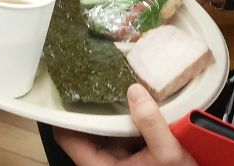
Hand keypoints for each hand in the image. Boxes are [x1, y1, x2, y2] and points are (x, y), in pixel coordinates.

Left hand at [56, 84, 198, 165]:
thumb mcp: (168, 155)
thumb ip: (152, 124)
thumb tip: (135, 91)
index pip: (66, 136)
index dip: (65, 113)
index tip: (70, 87)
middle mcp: (103, 161)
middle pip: (86, 127)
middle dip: (93, 104)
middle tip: (97, 75)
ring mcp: (117, 157)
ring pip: (105, 126)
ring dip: (112, 109)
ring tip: (115, 80)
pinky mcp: (131, 153)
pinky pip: (123, 129)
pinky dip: (128, 115)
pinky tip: (135, 98)